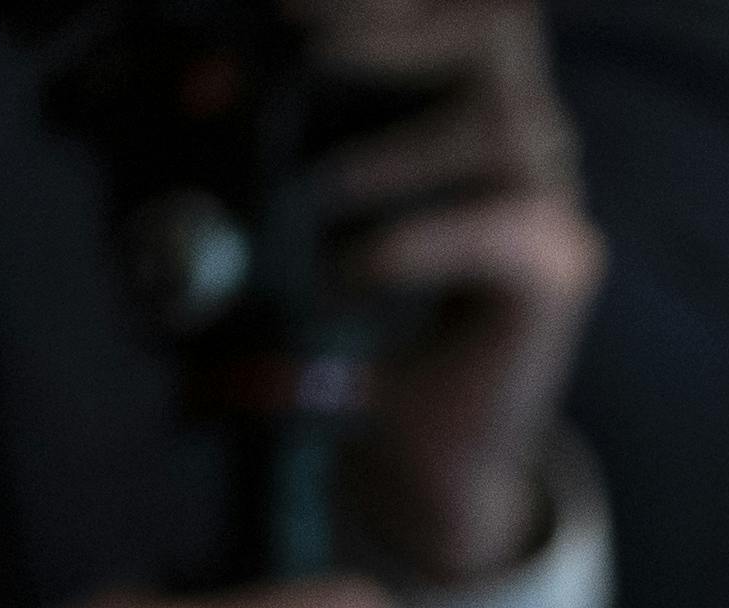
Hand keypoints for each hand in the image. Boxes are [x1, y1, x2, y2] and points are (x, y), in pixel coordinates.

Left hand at [305, 0, 604, 585]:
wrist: (424, 443)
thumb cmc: (352, 321)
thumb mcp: (288, 220)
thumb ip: (249, 154)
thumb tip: (170, 94)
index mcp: (451, 94)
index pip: (444, 7)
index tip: (287, 5)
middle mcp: (514, 127)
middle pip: (497, 24)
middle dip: (390, 29)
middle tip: (304, 41)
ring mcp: (545, 194)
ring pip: (499, 120)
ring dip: (393, 149)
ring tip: (318, 188)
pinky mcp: (558, 267)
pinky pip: (501, 227)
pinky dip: (420, 240)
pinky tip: (356, 270)